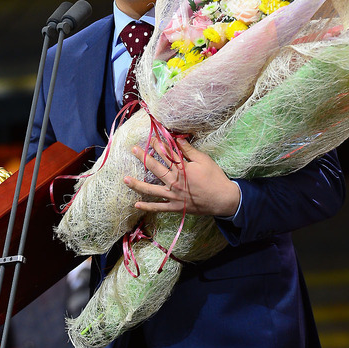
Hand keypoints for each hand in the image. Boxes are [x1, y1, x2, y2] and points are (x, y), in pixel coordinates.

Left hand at [124, 138, 239, 216]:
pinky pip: (159, 208)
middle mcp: (174, 182)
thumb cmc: (215, 178)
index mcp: (182, 169)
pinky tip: (136, 205)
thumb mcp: (204, 160)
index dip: (158, 146)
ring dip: (137, 184)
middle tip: (133, 149)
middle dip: (144, 158)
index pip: (167, 155)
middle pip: (156, 168)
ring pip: (152, 190)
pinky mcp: (176, 207)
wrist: (223, 200)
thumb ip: (189, 150)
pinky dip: (148, 207)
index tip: (151, 139)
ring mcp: (173, 196)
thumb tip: (177, 139)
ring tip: (125, 179)